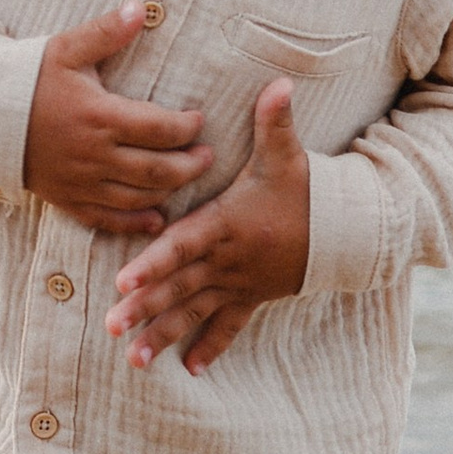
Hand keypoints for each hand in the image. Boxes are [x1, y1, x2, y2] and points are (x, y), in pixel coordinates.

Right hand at [22, 3, 212, 236]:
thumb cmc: (27, 78)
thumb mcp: (66, 48)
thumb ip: (106, 31)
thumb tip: (140, 7)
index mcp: (99, 116)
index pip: (159, 128)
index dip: (187, 127)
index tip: (199, 120)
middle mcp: (94, 155)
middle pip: (157, 170)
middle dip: (190, 165)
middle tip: (208, 156)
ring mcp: (81, 182)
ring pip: (138, 197)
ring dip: (169, 191)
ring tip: (187, 177)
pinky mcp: (67, 199)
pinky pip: (107, 219)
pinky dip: (135, 223)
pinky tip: (156, 219)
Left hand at [106, 80, 309, 375]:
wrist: (342, 229)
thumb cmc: (305, 189)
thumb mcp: (287, 156)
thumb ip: (274, 121)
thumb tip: (280, 83)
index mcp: (226, 225)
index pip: (183, 246)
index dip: (154, 262)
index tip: (122, 280)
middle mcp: (228, 260)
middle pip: (180, 286)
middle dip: (145, 307)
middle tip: (111, 326)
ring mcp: (239, 283)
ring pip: (196, 313)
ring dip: (164, 335)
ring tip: (133, 359)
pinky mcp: (252, 298)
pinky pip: (230, 327)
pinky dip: (211, 347)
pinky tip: (189, 370)